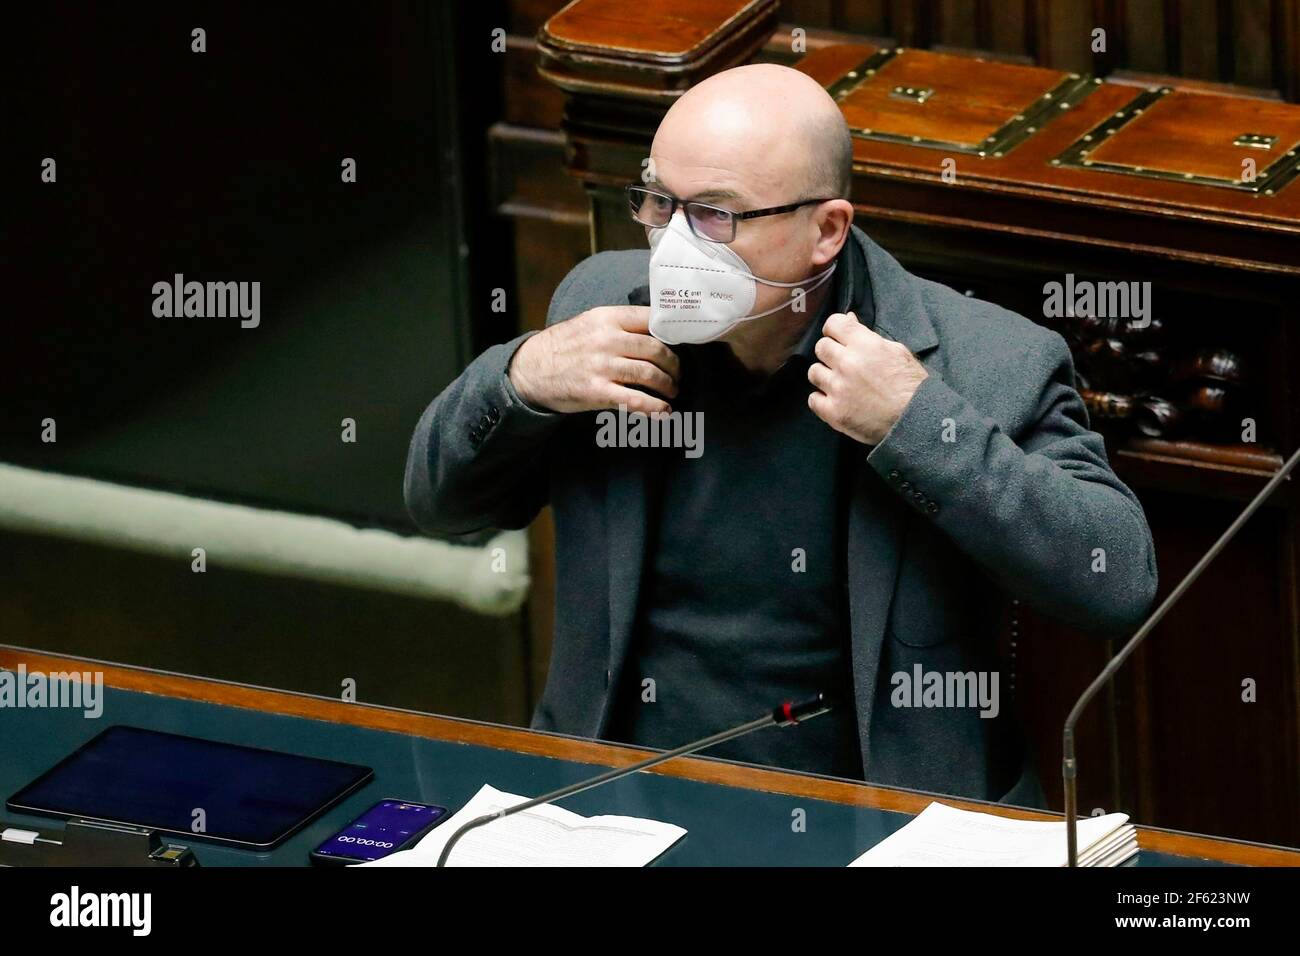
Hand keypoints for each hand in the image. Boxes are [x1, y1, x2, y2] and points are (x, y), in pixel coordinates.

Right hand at [508, 306, 679, 414]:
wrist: (530, 370)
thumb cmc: (563, 347)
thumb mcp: (588, 323)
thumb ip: (619, 324)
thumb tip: (657, 332)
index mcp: (606, 317)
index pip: (650, 318)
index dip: (672, 332)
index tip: (683, 343)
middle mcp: (606, 339)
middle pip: (656, 349)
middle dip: (674, 365)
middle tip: (677, 374)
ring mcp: (602, 366)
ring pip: (650, 375)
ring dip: (668, 386)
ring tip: (671, 391)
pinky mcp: (597, 391)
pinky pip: (635, 400)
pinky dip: (655, 408)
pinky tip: (663, 412)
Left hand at [808, 311, 927, 444]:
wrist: (916, 420)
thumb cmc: (912, 385)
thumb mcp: (898, 352)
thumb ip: (869, 335)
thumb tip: (849, 319)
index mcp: (865, 345)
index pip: (833, 324)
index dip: (835, 329)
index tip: (839, 338)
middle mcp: (847, 363)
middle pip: (821, 347)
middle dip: (830, 352)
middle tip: (842, 363)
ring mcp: (838, 389)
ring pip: (814, 372)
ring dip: (825, 375)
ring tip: (840, 383)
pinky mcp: (834, 412)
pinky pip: (813, 400)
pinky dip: (822, 400)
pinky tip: (836, 400)